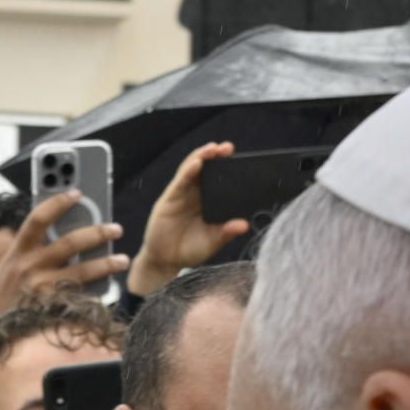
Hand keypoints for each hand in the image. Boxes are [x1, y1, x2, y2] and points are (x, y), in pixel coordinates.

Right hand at [0, 190, 127, 320]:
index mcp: (16, 254)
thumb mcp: (9, 272)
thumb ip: (30, 253)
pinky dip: (96, 294)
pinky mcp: (53, 311)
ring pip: (82, 271)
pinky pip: (81, 297)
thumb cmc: (6, 301)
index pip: (37, 219)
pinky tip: (108, 291)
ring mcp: (42, 291)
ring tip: (122, 259)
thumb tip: (64, 232)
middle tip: (115, 229)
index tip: (77, 193)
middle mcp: (28, 269)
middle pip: (69, 242)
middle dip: (97, 232)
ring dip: (107, 263)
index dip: (58, 202)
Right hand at [126, 141, 251, 297]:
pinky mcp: (169, 199)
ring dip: (201, 157)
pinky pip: (179, 182)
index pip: (219, 179)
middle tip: (228, 147)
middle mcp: (195, 194)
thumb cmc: (189, 250)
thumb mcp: (212, 242)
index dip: (228, 167)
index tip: (242, 159)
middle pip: (206, 169)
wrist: (165, 262)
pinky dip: (187, 171)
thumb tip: (244, 225)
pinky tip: (196, 164)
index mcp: (208, 202)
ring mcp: (181, 194)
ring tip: (213, 148)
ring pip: (191, 169)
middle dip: (216, 156)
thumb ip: (226, 232)